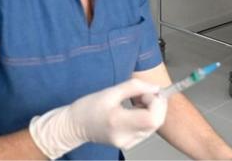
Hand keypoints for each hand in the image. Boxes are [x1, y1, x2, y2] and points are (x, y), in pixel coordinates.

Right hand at [29, 79, 166, 158]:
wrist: (75, 126)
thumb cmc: (88, 108)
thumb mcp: (110, 91)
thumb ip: (135, 87)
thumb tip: (154, 87)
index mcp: (118, 122)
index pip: (152, 118)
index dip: (156, 102)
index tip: (148, 91)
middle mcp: (125, 136)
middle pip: (156, 122)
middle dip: (156, 104)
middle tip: (144, 93)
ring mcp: (128, 142)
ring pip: (154, 125)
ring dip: (152, 109)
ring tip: (136, 100)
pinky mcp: (130, 143)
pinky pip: (147, 129)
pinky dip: (147, 116)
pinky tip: (134, 110)